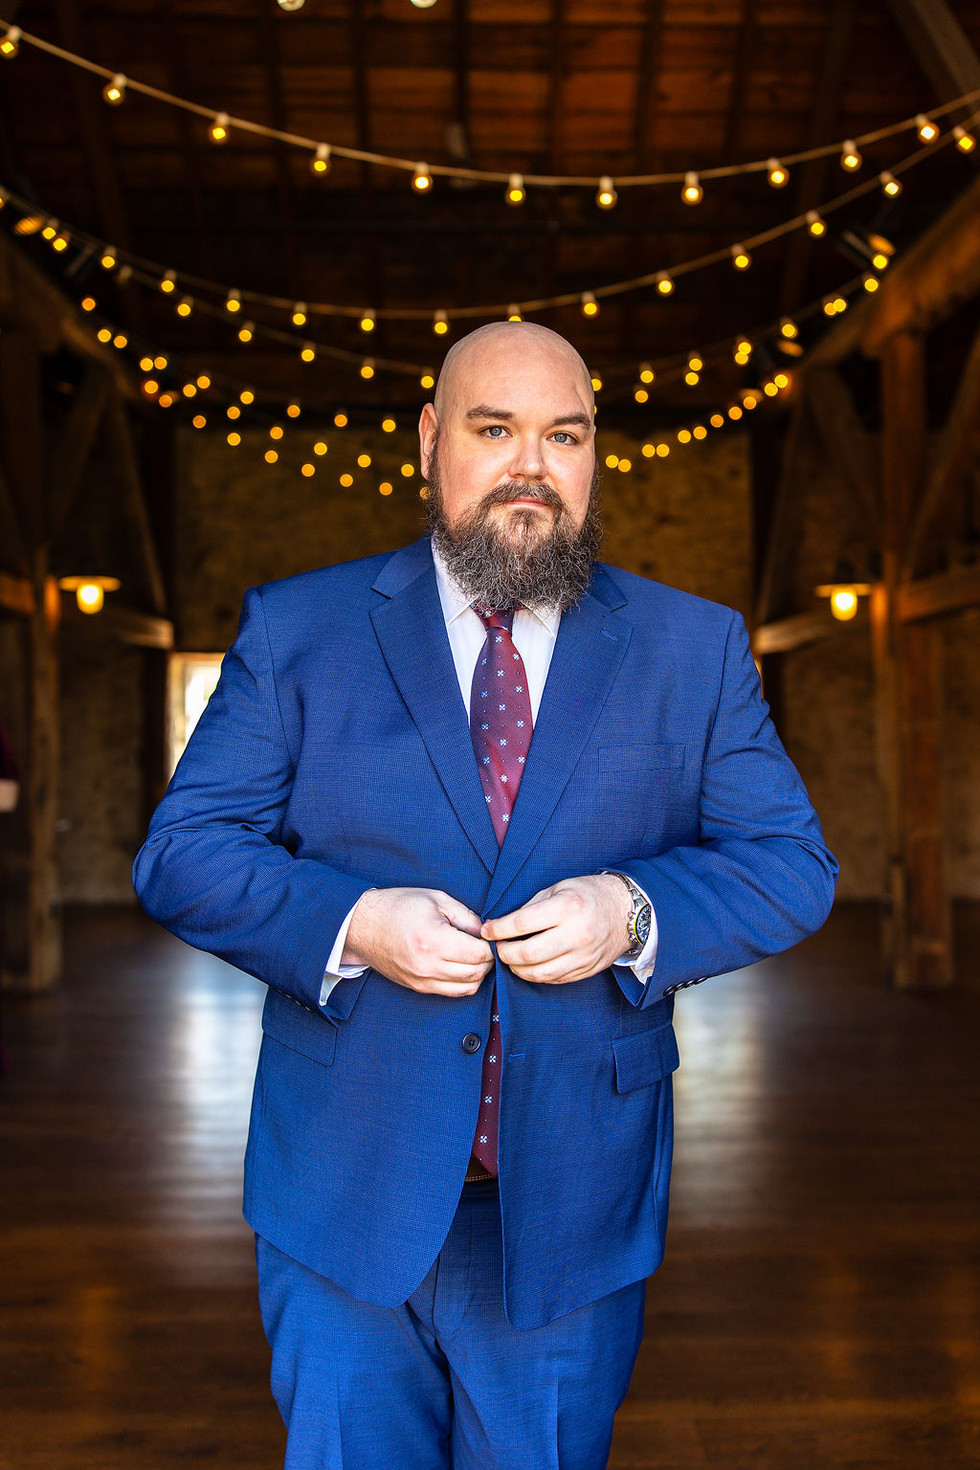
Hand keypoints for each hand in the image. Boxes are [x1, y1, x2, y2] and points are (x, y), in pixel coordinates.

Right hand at [343, 887, 493, 996]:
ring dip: (478, 974)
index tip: (490, 936)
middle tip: (486, 945)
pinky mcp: (417, 987)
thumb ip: (467, 917)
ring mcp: (421, 980)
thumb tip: (487, 933)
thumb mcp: (437, 899)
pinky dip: (463, 983)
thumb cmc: (398, 907)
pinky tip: (461, 966)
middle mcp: (428, 965)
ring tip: (474, 956)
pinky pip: (450, 992)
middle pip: (476, 973)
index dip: (490, 945)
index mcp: (434, 940)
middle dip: (488, 960)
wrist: (362, 925)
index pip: (479, 954)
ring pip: (467, 988)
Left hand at [481, 874, 631, 984]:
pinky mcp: (587, 969)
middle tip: (498, 947)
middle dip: (504, 953)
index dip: (498, 929)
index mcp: (567, 907)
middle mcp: (576, 934)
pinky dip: (537, 975)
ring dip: (518, 969)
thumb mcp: (559, 888)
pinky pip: (555, 979)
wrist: (626, 910)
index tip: (488, 930)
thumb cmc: (588, 894)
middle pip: (528, 954)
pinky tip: (530, 966)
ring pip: (540, 973)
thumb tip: (503, 925)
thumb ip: (532, 907)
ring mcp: (583, 955)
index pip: (521, 923)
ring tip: (511, 959)